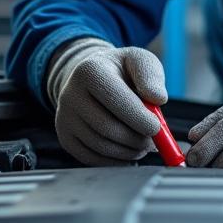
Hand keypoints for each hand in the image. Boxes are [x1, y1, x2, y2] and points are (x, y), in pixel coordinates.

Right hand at [48, 39, 167, 165]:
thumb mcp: (139, 61)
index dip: (139, 118)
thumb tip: (158, 99)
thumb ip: (151, 76)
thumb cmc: (121, 72)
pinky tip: (128, 150)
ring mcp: (65, 118)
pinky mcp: (66, 138)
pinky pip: (93, 158)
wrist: (92, 80)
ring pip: (101, 146)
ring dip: (129, 151)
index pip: (116, 100)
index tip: (157, 127)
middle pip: (107, 128)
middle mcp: (70, 95)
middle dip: (136, 139)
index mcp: (90, 71)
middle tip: (153, 140)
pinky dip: (116, 160)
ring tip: (143, 144)